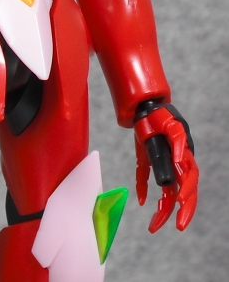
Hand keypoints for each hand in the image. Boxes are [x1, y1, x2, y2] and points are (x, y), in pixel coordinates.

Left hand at [133, 101, 198, 232]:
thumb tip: (180, 160)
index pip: (190, 180)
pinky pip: (149, 181)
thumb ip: (178, 141)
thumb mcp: (171, 125)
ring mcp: (163, 165)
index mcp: (184, 157)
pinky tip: (142, 202)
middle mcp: (176, 165)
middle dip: (182, 211)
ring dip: (162, 210)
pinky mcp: (149, 163)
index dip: (188, 193)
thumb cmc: (161, 115)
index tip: (181, 203)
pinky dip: (145, 191)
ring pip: (167, 193)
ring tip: (153, 226)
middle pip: (182, 192)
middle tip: (179, 227)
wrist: (145, 107)